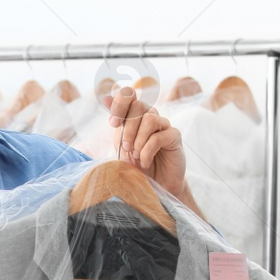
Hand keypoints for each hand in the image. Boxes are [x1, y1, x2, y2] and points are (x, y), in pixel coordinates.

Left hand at [106, 85, 201, 214]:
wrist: (155, 185)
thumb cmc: (138, 165)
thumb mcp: (122, 144)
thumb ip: (117, 122)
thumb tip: (105, 98)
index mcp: (135, 115)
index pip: (129, 94)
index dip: (119, 105)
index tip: (113, 124)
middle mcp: (150, 116)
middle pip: (138, 105)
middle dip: (128, 128)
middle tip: (126, 148)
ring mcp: (164, 125)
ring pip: (150, 118)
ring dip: (138, 139)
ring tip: (136, 155)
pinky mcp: (174, 136)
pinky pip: (159, 136)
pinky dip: (147, 151)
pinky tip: (144, 162)